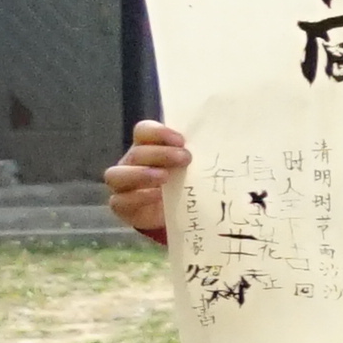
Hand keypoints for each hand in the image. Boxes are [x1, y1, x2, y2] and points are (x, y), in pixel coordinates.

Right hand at [104, 123, 187, 246]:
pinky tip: (157, 196)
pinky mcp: (122, 206)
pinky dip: (138, 197)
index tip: (181, 140)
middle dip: (160, 154)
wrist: (178, 211)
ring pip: (116, 175)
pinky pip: (120, 201)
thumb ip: (199, 154)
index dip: (159, 132)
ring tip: (165, 177)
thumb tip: (225, 143)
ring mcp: (122, 185)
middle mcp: (131, 163)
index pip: (143, 131)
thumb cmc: (186, 180)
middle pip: (135, 153)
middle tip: (185, 158)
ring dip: (142, 174)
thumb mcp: (194, 166)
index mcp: (147, 146)